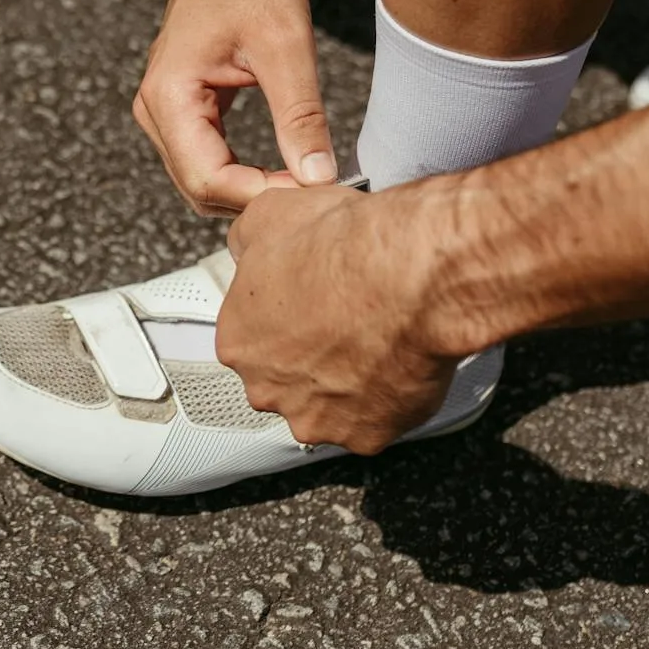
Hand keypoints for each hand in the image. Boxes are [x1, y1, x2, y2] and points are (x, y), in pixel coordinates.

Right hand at [132, 0, 335, 215]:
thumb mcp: (286, 46)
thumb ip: (300, 116)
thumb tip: (319, 178)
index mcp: (169, 96)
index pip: (208, 179)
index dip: (261, 196)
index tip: (315, 194)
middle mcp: (154, 109)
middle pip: (200, 189)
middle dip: (256, 198)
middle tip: (317, 192)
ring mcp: (163, 111)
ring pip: (202, 181)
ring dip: (250, 189)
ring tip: (304, 180)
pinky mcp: (181, 108)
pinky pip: (207, 160)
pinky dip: (244, 172)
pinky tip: (284, 166)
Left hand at [216, 184, 460, 453]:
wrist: (410, 274)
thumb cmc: (346, 247)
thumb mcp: (268, 214)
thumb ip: (245, 241)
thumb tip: (246, 246)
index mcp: (238, 342)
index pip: (251, 339)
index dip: (285, 320)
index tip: (309, 306)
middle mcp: (268, 388)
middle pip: (284, 379)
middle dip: (310, 358)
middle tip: (344, 325)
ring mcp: (316, 417)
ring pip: (327, 405)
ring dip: (346, 382)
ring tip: (375, 342)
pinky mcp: (365, 435)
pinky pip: (373, 422)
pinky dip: (386, 400)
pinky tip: (397, 364)